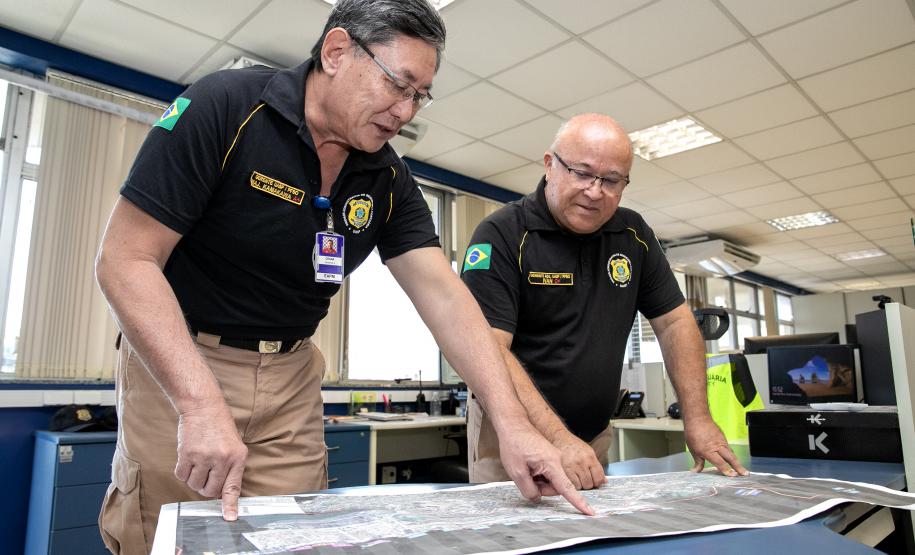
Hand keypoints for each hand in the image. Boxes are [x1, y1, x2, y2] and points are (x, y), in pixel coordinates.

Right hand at [175, 404, 247, 520]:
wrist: (203, 406)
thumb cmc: (220, 426)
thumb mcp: (234, 444)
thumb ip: (231, 467)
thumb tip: (223, 492)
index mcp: (238, 457)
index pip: (233, 487)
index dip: (230, 505)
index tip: (229, 518)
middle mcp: (222, 458)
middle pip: (210, 490)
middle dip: (206, 487)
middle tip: (206, 474)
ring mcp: (203, 456)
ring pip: (194, 485)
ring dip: (194, 479)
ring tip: (198, 462)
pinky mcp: (187, 454)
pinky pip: (181, 476)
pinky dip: (183, 472)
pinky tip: (188, 458)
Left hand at [498, 424, 595, 514]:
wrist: (513, 424)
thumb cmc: (513, 445)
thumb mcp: (516, 472)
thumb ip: (529, 490)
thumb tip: (538, 498)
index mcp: (552, 463)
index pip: (567, 488)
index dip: (578, 502)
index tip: (591, 512)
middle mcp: (557, 460)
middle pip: (556, 486)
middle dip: (541, 487)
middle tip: (525, 478)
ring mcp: (555, 457)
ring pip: (552, 480)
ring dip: (539, 480)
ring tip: (525, 469)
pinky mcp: (551, 456)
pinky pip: (549, 472)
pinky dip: (539, 474)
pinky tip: (529, 466)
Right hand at [555, 432, 605, 489]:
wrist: (560, 439)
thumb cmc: (575, 446)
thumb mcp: (589, 453)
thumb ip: (597, 467)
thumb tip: (604, 481)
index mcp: (590, 457)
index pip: (599, 478)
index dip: (598, 482)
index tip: (595, 482)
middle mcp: (581, 462)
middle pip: (589, 484)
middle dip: (588, 484)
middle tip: (585, 479)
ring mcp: (571, 466)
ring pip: (579, 486)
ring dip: (579, 485)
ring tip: (577, 478)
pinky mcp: (563, 470)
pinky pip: (570, 484)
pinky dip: (571, 484)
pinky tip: (571, 478)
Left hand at [684, 417, 747, 476]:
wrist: (698, 418)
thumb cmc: (693, 433)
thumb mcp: (693, 450)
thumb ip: (698, 462)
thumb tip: (696, 471)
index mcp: (708, 451)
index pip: (720, 462)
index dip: (726, 470)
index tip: (733, 476)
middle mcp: (717, 447)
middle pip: (731, 458)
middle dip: (738, 466)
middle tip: (745, 474)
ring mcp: (722, 441)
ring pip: (731, 453)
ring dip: (736, 461)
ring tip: (742, 469)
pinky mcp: (723, 438)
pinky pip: (728, 448)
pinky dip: (731, 454)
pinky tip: (732, 459)